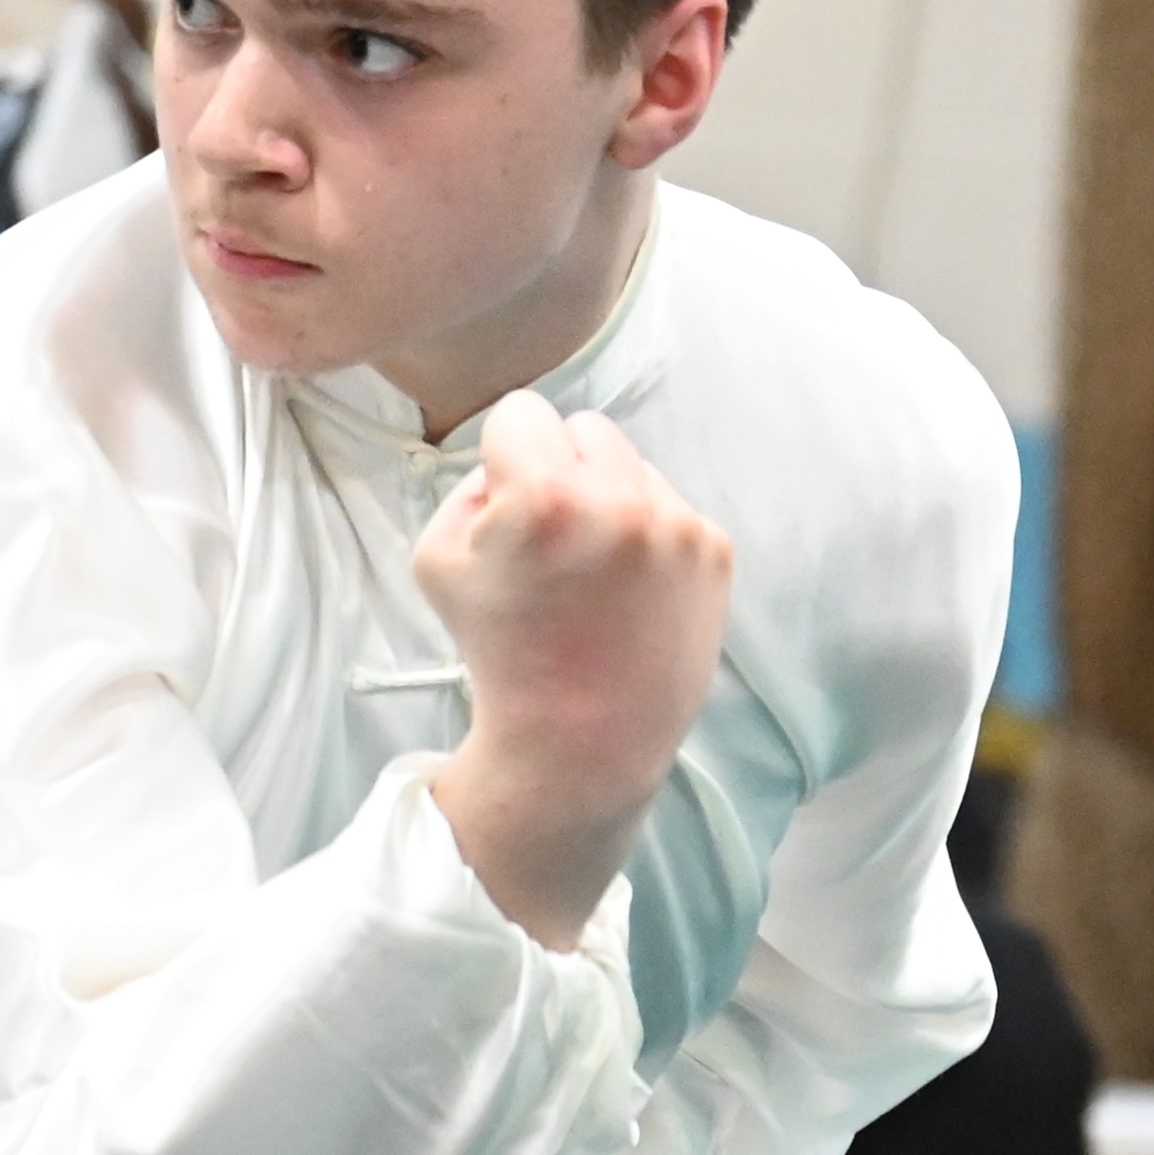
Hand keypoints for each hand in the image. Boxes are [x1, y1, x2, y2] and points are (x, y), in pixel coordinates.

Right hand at [416, 394, 729, 948]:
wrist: (585, 741)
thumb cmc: (501, 651)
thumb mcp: (438, 560)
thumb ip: (468, 487)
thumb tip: (511, 462)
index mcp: (545, 497)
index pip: (520, 413)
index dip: (504, 459)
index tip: (509, 510)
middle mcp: (621, 500)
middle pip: (585, 427)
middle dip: (563, 470)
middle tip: (553, 544)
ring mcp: (677, 524)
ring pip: (633, 465)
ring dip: (610, 500)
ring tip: (593, 575)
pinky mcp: (715, 550)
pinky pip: (671, 507)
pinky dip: (649, 537)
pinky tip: (630, 593)